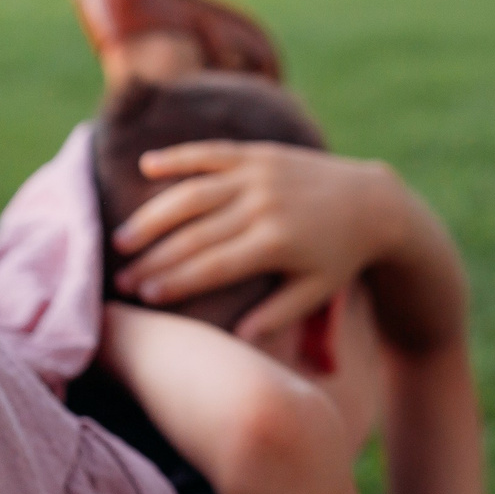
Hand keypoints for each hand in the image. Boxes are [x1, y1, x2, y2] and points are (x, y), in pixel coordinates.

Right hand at [110, 143, 414, 342]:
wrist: (373, 203)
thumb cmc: (339, 258)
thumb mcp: (314, 292)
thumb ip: (277, 316)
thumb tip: (237, 340)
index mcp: (276, 244)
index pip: (214, 265)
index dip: (176, 280)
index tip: (145, 296)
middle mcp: (264, 205)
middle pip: (195, 234)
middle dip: (154, 257)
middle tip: (121, 278)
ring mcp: (260, 175)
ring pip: (194, 193)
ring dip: (153, 215)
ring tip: (122, 239)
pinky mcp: (259, 153)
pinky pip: (211, 153)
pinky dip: (178, 157)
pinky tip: (146, 166)